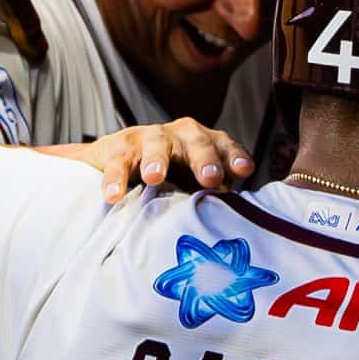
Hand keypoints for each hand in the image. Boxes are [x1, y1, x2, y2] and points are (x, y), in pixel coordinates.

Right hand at [65, 118, 254, 200]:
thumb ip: (212, 197)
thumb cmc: (171, 177)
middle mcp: (181, 136)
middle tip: (210, 178)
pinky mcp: (120, 147)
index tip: (244, 170)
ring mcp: (150, 138)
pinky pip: (118, 162)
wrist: (122, 160)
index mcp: (206, 144)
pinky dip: (116, 178)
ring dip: (157, 159)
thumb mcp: (195, 185)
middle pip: (197, 143)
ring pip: (157, 145)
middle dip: (204, 159)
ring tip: (154, 177)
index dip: (235, 157)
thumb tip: (229, 223)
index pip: (225, 147)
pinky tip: (114, 195)